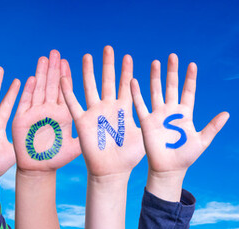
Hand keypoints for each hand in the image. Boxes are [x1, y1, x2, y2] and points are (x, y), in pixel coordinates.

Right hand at [13, 50, 80, 172]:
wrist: (38, 170)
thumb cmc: (57, 159)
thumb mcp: (77, 147)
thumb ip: (88, 134)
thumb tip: (108, 126)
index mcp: (63, 114)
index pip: (65, 91)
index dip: (67, 76)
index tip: (70, 61)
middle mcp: (49, 111)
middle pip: (51, 85)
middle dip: (53, 69)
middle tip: (56, 52)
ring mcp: (35, 114)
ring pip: (39, 89)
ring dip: (41, 74)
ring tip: (44, 58)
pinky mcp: (22, 120)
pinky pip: (25, 103)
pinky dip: (28, 91)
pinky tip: (31, 79)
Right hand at [61, 46, 144, 176]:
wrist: (112, 170)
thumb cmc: (130, 156)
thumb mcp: (146, 133)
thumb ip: (155, 118)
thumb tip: (174, 109)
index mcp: (124, 108)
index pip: (126, 84)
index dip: (127, 70)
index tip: (127, 56)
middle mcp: (109, 107)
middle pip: (108, 81)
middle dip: (108, 64)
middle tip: (108, 48)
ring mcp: (95, 113)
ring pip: (90, 87)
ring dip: (88, 72)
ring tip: (87, 56)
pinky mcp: (83, 122)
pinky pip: (73, 105)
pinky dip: (68, 93)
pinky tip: (64, 79)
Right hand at [131, 54, 228, 198]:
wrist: (168, 169)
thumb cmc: (186, 157)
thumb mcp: (202, 141)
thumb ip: (213, 126)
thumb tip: (227, 114)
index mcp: (185, 114)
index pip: (188, 91)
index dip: (190, 79)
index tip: (191, 65)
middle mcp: (171, 111)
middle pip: (171, 87)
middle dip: (172, 72)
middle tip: (172, 56)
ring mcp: (158, 115)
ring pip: (156, 91)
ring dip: (155, 77)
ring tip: (154, 63)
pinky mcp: (146, 122)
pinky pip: (140, 105)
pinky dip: (137, 94)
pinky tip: (134, 81)